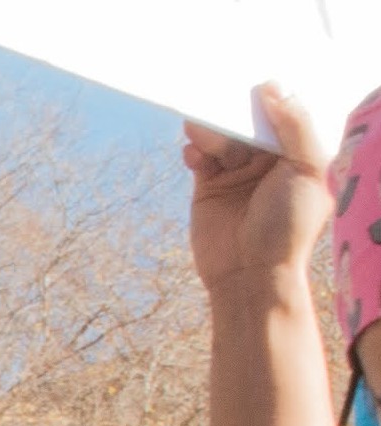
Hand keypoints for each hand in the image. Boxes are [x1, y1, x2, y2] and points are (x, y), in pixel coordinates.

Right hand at [186, 86, 330, 294]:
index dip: (275, 96)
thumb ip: (294, 126)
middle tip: (221, 91)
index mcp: (300, 154)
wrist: (251, 273)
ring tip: (201, 127)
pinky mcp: (208, 187)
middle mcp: (269, 161)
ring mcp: (238, 173)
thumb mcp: (307, 168)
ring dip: (212, 129)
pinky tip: (194, 153)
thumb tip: (274, 88)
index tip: (259, 76)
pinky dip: (195, 149)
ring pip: (222, 136)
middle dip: (237, 108)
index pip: (286, 115)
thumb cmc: (288, 225)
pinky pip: (200, 156)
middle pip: (250, 121)